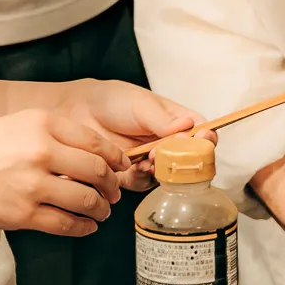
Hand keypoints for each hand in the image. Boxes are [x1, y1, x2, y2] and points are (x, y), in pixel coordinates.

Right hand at [0, 107, 126, 236]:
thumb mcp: (14, 124)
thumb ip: (49, 133)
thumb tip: (86, 151)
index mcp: (40, 123)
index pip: (93, 141)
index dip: (113, 157)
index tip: (120, 165)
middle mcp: (41, 150)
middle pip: (96, 170)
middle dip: (111, 185)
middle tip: (114, 192)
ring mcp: (33, 184)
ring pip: (86, 200)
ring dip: (100, 209)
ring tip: (102, 212)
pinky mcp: (24, 214)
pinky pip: (66, 223)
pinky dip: (83, 227)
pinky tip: (86, 227)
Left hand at [61, 81, 204, 191]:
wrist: (78, 113)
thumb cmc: (113, 100)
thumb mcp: (141, 104)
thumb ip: (164, 120)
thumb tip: (190, 127)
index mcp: (176, 120)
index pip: (202, 132)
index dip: (207, 139)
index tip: (204, 140)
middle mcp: (167, 143)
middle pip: (190, 159)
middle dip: (183, 159)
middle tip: (168, 151)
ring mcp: (151, 160)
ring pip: (170, 174)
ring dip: (163, 170)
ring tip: (148, 159)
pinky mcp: (132, 175)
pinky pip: (145, 184)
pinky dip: (142, 178)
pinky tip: (133, 166)